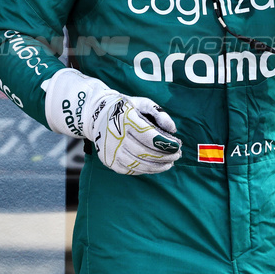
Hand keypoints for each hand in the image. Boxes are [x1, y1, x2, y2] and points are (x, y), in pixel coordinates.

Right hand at [43, 68, 181, 175]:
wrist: (96, 116)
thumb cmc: (125, 108)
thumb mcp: (142, 103)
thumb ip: (159, 113)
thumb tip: (173, 129)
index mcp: (125, 119)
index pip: (149, 136)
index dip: (165, 143)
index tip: (177, 146)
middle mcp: (115, 136)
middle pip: (145, 153)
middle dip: (165, 156)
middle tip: (177, 155)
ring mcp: (111, 151)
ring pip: (139, 164)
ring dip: (158, 166)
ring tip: (170, 163)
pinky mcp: (109, 161)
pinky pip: (130, 170)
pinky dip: (145, 170)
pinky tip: (155, 167)